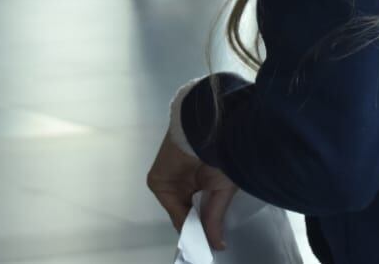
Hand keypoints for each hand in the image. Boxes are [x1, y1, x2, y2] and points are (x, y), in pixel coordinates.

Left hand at [147, 134, 238, 252]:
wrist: (207, 133)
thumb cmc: (221, 155)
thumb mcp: (221, 190)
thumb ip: (213, 218)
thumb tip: (218, 245)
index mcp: (200, 181)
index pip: (198, 210)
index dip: (203, 227)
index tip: (209, 243)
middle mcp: (183, 182)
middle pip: (187, 212)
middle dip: (196, 226)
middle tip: (205, 243)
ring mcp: (170, 182)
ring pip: (178, 210)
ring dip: (189, 222)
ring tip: (201, 237)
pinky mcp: (158, 181)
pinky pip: (169, 204)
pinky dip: (179, 216)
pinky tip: (191, 228)